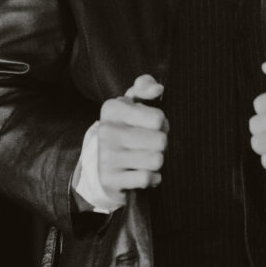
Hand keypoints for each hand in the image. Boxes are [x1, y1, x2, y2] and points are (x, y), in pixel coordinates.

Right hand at [97, 74, 167, 203]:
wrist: (103, 164)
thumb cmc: (127, 127)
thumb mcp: (132, 103)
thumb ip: (145, 87)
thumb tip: (158, 89)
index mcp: (112, 109)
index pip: (158, 119)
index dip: (162, 123)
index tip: (152, 125)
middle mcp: (106, 131)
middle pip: (160, 141)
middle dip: (162, 144)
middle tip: (151, 143)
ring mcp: (106, 156)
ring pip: (156, 160)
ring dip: (157, 161)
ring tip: (147, 157)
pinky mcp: (110, 179)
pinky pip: (147, 178)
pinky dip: (152, 178)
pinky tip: (144, 172)